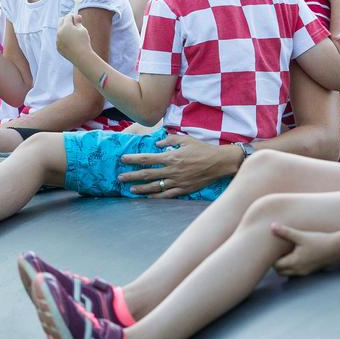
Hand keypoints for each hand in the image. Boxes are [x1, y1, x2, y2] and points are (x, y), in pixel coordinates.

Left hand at [55, 13, 91, 61]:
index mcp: (65, 26)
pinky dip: (64, 38)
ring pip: (60, 31)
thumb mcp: (82, 30)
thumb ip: (78, 22)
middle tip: (74, 23)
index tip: (77, 18)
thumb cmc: (83, 42)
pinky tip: (71, 42)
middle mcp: (59, 32)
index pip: (67, 17)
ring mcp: (57, 40)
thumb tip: (76, 16)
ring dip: (65, 30)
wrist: (81, 56)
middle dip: (66, 20)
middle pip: (60, 21)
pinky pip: (60, 40)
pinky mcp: (58, 47)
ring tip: (74, 35)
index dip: (73, 16)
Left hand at [117, 136, 240, 197]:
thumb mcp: (185, 139)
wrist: (219, 163)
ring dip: (141, 188)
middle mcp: (172, 170)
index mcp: (171, 157)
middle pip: (147, 174)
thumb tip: (156, 144)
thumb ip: (169, 140)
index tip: (122, 159)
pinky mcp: (184, 190)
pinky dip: (157, 197)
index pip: (147, 158)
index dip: (133, 159)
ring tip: (131, 190)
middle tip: (120, 178)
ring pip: (155, 186)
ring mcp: (177, 181)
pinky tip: (148, 198)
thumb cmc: (202, 149)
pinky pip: (167, 195)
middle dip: (132, 176)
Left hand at [271, 223, 339, 276]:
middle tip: (277, 251)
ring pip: (289, 272)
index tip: (272, 249)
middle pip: (280, 271)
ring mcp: (305, 271)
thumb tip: (271, 226)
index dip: (271, 258)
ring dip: (285, 265)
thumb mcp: (301, 235)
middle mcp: (298, 270)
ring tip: (286, 251)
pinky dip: (293, 265)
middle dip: (276, 263)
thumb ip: (285, 232)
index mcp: (294, 263)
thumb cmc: (319, 241)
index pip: (275, 266)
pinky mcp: (311, 269)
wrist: (337, 248)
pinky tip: (296, 253)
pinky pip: (297, 271)